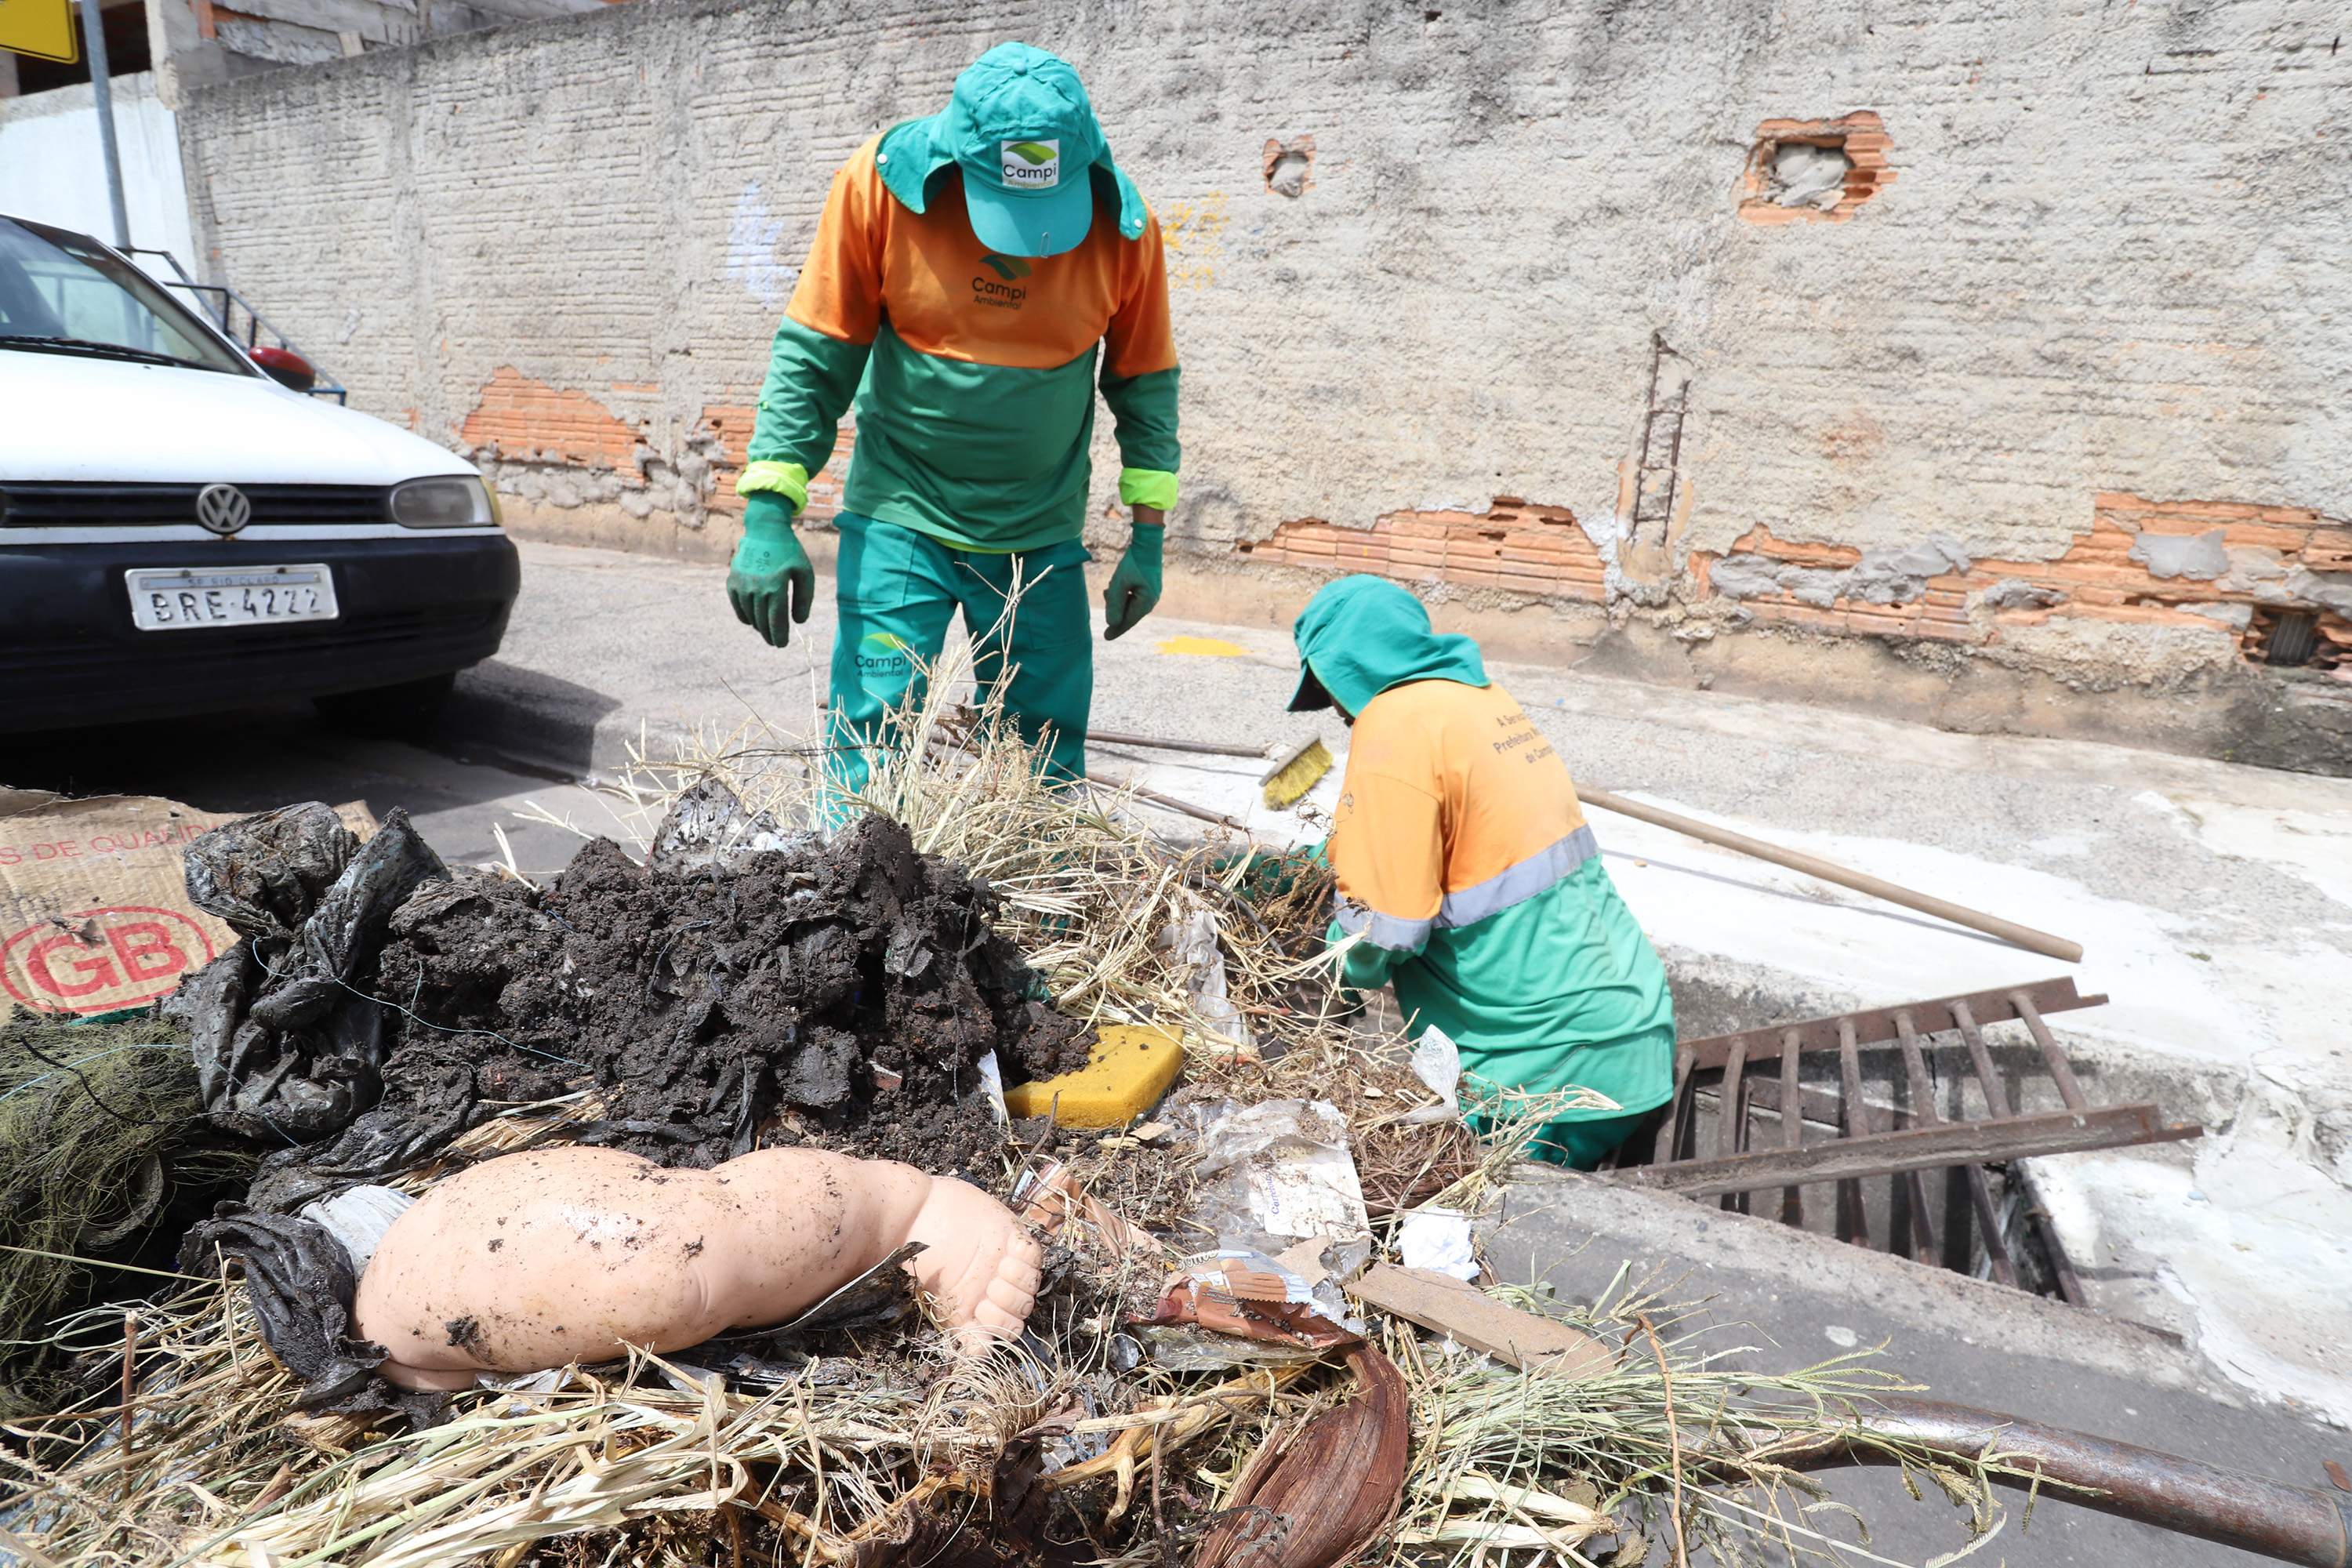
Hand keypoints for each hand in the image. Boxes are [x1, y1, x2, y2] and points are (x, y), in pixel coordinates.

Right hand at [727, 491, 814, 646]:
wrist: (765, 531)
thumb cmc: (789, 553)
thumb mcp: (805, 572)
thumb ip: (804, 599)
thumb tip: (798, 622)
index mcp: (776, 586)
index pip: (776, 621)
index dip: (779, 636)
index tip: (782, 644)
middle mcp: (756, 588)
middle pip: (762, 622)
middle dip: (769, 635)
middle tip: (776, 642)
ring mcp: (742, 585)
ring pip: (750, 616)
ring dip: (759, 627)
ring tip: (767, 631)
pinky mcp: (733, 582)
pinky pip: (738, 607)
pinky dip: (745, 616)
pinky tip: (754, 620)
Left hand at [1102, 508, 1163, 640]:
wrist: (1148, 544)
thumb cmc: (1133, 563)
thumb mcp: (1119, 582)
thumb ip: (1115, 603)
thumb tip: (1112, 623)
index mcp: (1145, 602)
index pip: (1128, 621)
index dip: (1116, 629)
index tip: (1106, 637)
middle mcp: (1151, 601)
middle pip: (1129, 614)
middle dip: (1115, 608)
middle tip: (1107, 593)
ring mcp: (1151, 595)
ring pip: (1130, 605)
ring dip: (1118, 600)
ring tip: (1111, 587)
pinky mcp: (1149, 588)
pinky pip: (1134, 598)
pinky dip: (1123, 595)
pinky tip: (1117, 586)